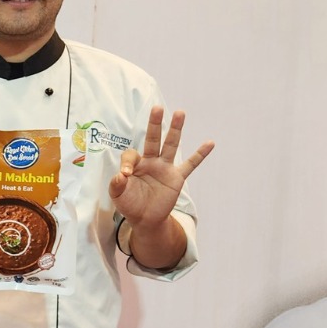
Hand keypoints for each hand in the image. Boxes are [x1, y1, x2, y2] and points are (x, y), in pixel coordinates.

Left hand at [108, 106, 213, 226]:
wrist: (145, 219)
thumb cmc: (129, 204)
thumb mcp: (117, 195)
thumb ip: (116, 184)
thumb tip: (121, 175)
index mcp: (135, 164)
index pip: (131, 154)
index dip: (128, 162)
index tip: (125, 174)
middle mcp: (150, 161)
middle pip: (153, 139)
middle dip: (154, 124)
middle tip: (157, 108)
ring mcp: (165, 168)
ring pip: (171, 145)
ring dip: (175, 130)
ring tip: (180, 113)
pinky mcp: (176, 177)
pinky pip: (190, 165)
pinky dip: (200, 155)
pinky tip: (210, 143)